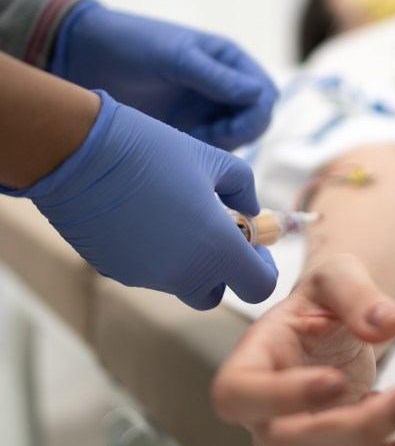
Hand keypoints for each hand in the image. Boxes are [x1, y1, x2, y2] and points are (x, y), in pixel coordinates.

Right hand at [17, 90, 276, 308]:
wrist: (80, 154)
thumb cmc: (152, 152)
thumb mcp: (214, 160)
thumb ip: (243, 190)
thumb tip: (250, 210)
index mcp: (216, 249)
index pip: (259, 287)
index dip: (262, 268)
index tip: (254, 244)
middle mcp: (183, 273)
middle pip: (216, 294)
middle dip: (222, 272)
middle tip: (217, 234)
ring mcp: (146, 277)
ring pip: (180, 283)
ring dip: (188, 261)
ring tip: (176, 215)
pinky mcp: (115, 271)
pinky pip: (147, 272)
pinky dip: (155, 254)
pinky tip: (143, 217)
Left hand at [50, 1, 276, 150]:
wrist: (83, 55)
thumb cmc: (132, 44)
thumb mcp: (175, 57)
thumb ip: (215, 77)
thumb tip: (258, 94)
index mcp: (230, 62)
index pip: (264, 95)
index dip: (254, 116)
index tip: (227, 128)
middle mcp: (226, 87)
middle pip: (256, 120)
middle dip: (240, 134)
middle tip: (209, 140)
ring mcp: (208, 109)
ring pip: (237, 138)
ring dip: (223, 146)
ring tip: (191, 142)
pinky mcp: (189, 129)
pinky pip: (211, 149)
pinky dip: (205, 155)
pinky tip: (182, 151)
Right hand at [212, 255, 394, 445]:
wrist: (336, 325)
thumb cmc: (324, 304)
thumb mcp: (340, 276)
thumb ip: (359, 293)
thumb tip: (386, 322)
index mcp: (254, 360)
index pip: (237, 395)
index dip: (279, 398)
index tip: (334, 381)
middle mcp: (263, 413)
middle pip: (285, 445)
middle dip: (354, 428)